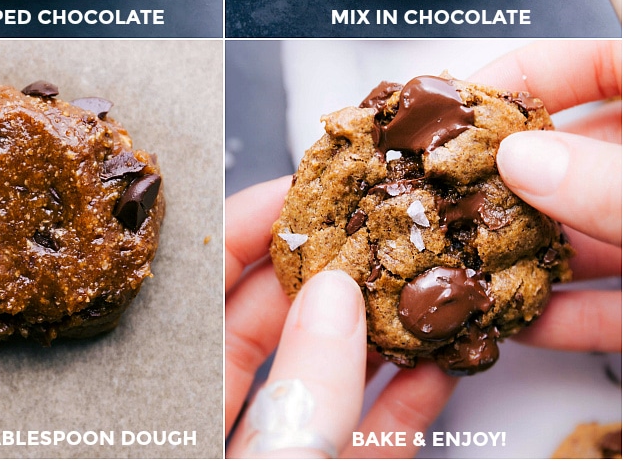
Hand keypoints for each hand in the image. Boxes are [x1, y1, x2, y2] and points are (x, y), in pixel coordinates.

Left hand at [226, 177, 454, 457]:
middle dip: (328, 269)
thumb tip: (336, 298)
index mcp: (185, 396)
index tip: (304, 189)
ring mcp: (280, 447)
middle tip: (378, 225)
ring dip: (376, 328)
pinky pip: (365, 435)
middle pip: (269, 318)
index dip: (247, 227)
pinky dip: (403, 400)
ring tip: (419, 279)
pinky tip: (439, 366)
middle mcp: (221, 420)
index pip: (206, 290)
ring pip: (325, 374)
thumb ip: (303, 393)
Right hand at [474, 39, 620, 352]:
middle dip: (514, 172)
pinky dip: (570, 313)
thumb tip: (523, 162)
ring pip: (589, 230)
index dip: (531, 69)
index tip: (468, 97)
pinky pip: (614, 301)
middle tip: (450, 184)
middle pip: (581, 151)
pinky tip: (524, 322)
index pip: (602, 60)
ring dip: (528, 250)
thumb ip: (608, 184)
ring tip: (468, 256)